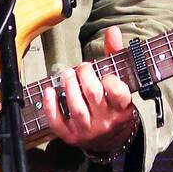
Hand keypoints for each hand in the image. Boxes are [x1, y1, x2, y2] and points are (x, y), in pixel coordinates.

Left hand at [41, 27, 137, 153]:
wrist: (111, 140)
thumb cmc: (115, 105)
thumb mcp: (121, 82)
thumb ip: (115, 55)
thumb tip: (113, 31)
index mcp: (122, 107)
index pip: (118, 93)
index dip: (110, 80)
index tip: (106, 75)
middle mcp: (106, 121)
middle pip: (93, 94)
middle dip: (84, 75)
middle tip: (81, 69)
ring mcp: (88, 130)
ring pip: (76, 108)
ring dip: (69, 87)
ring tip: (66, 74)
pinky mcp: (71, 136)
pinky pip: (58, 122)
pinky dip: (51, 106)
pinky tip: (50, 91)